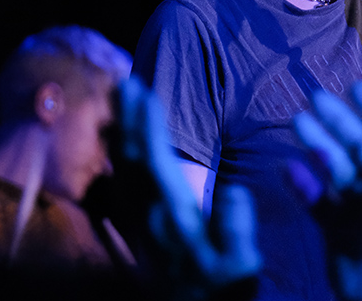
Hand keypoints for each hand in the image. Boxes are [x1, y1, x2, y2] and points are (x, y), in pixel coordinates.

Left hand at [116, 76, 260, 298]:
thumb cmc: (222, 291)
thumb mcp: (241, 266)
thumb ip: (236, 228)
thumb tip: (233, 191)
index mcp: (176, 217)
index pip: (156, 162)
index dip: (148, 125)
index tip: (144, 92)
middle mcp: (151, 216)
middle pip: (131, 159)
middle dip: (128, 119)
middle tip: (125, 82)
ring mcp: (143, 223)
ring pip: (123, 169)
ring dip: (121, 133)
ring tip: (120, 101)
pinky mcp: (141, 230)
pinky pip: (123, 183)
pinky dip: (120, 156)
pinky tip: (121, 142)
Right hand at [289, 82, 361, 300]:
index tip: (353, 87)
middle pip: (356, 147)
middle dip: (337, 121)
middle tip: (314, 97)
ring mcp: (356, 209)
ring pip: (334, 169)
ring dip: (317, 145)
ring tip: (297, 121)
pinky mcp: (336, 231)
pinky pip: (317, 202)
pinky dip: (303, 185)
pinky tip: (288, 168)